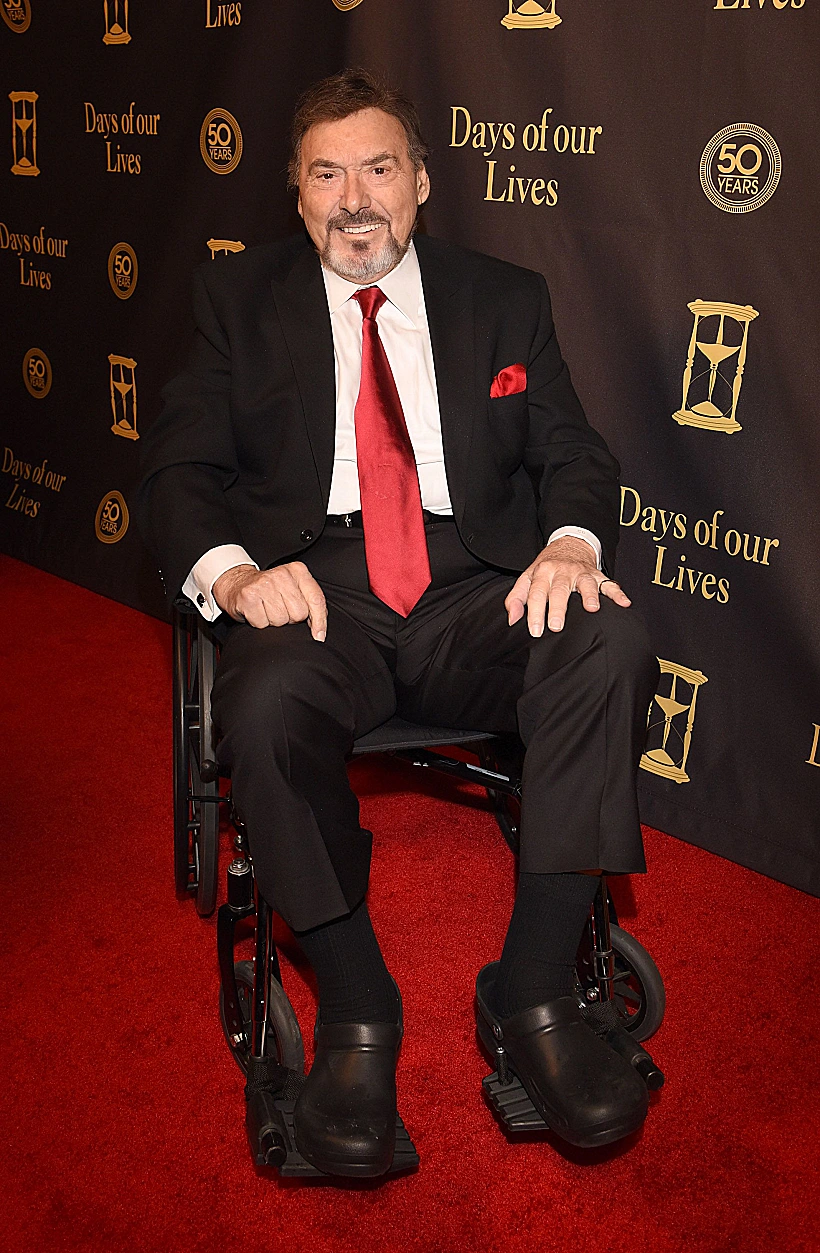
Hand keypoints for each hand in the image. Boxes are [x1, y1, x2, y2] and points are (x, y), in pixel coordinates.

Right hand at [212, 563, 326, 639]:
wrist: (237, 583)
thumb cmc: (269, 590)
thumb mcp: (294, 589)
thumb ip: (311, 604)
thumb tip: (319, 632)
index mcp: (298, 571)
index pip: (316, 600)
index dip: (320, 622)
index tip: (319, 636)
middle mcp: (282, 574)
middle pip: (299, 614)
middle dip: (291, 618)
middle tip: (279, 609)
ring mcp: (264, 584)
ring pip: (281, 620)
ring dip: (274, 621)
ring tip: (267, 609)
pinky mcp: (249, 596)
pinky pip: (262, 624)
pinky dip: (259, 623)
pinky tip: (257, 611)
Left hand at [505, 537, 630, 635]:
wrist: (569, 544)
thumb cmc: (546, 568)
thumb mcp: (527, 578)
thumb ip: (517, 598)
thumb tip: (512, 620)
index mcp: (543, 572)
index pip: (536, 593)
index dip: (534, 612)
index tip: (535, 631)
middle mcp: (562, 572)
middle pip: (559, 590)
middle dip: (558, 608)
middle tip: (556, 626)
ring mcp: (581, 573)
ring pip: (586, 584)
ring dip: (590, 595)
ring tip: (592, 609)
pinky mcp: (597, 575)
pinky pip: (609, 584)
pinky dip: (617, 593)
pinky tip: (624, 603)